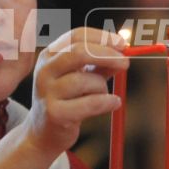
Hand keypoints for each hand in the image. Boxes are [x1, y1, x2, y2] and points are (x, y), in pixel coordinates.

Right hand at [25, 27, 127, 156]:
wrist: (43, 133)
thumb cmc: (65, 100)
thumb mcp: (82, 77)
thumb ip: (100, 65)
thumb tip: (123, 54)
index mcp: (50, 55)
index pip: (77, 36)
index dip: (102, 37)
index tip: (122, 44)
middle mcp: (45, 70)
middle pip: (78, 52)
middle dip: (107, 55)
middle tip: (125, 62)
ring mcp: (47, 92)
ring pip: (85, 80)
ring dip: (103, 86)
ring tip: (104, 94)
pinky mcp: (54, 113)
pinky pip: (90, 103)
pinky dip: (107, 102)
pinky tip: (114, 103)